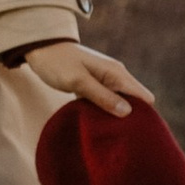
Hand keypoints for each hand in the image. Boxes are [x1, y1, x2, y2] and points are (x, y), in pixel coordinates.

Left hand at [21, 41, 155, 120]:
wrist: (40, 47)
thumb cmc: (57, 63)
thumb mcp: (78, 81)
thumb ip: (102, 96)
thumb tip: (128, 112)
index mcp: (116, 73)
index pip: (144, 97)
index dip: (144, 116)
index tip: (135, 133)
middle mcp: (116, 76)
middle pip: (136, 102)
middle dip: (132, 118)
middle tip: (121, 137)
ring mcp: (106, 80)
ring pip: (121, 102)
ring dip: (117, 116)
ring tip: (110, 133)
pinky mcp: (95, 84)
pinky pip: (107, 100)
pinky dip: (105, 111)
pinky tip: (98, 123)